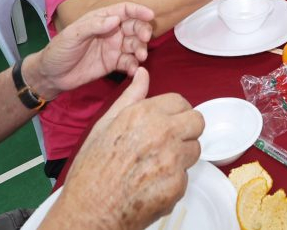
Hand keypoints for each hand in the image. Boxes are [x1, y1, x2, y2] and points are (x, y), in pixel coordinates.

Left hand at [23, 2, 153, 98]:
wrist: (51, 76)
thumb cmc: (58, 50)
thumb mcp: (73, 35)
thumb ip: (94, 26)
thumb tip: (116, 19)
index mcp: (101, 19)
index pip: (124, 10)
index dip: (138, 10)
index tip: (150, 15)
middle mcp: (110, 31)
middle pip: (134, 26)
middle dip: (143, 31)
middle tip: (144, 40)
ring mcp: (113, 48)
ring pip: (134, 44)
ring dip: (140, 49)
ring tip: (140, 58)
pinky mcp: (113, 63)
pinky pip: (128, 62)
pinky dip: (134, 65)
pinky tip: (133, 70)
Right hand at [50, 69, 202, 229]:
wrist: (89, 211)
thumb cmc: (92, 172)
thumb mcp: (105, 125)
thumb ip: (131, 97)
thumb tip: (143, 75)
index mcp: (144, 114)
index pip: (181, 102)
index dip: (175, 112)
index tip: (168, 120)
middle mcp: (162, 133)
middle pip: (197, 122)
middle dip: (186, 130)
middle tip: (169, 141)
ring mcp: (172, 160)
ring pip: (194, 150)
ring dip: (181, 156)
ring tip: (155, 165)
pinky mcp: (178, 186)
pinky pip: (185, 177)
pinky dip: (173, 182)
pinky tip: (153, 184)